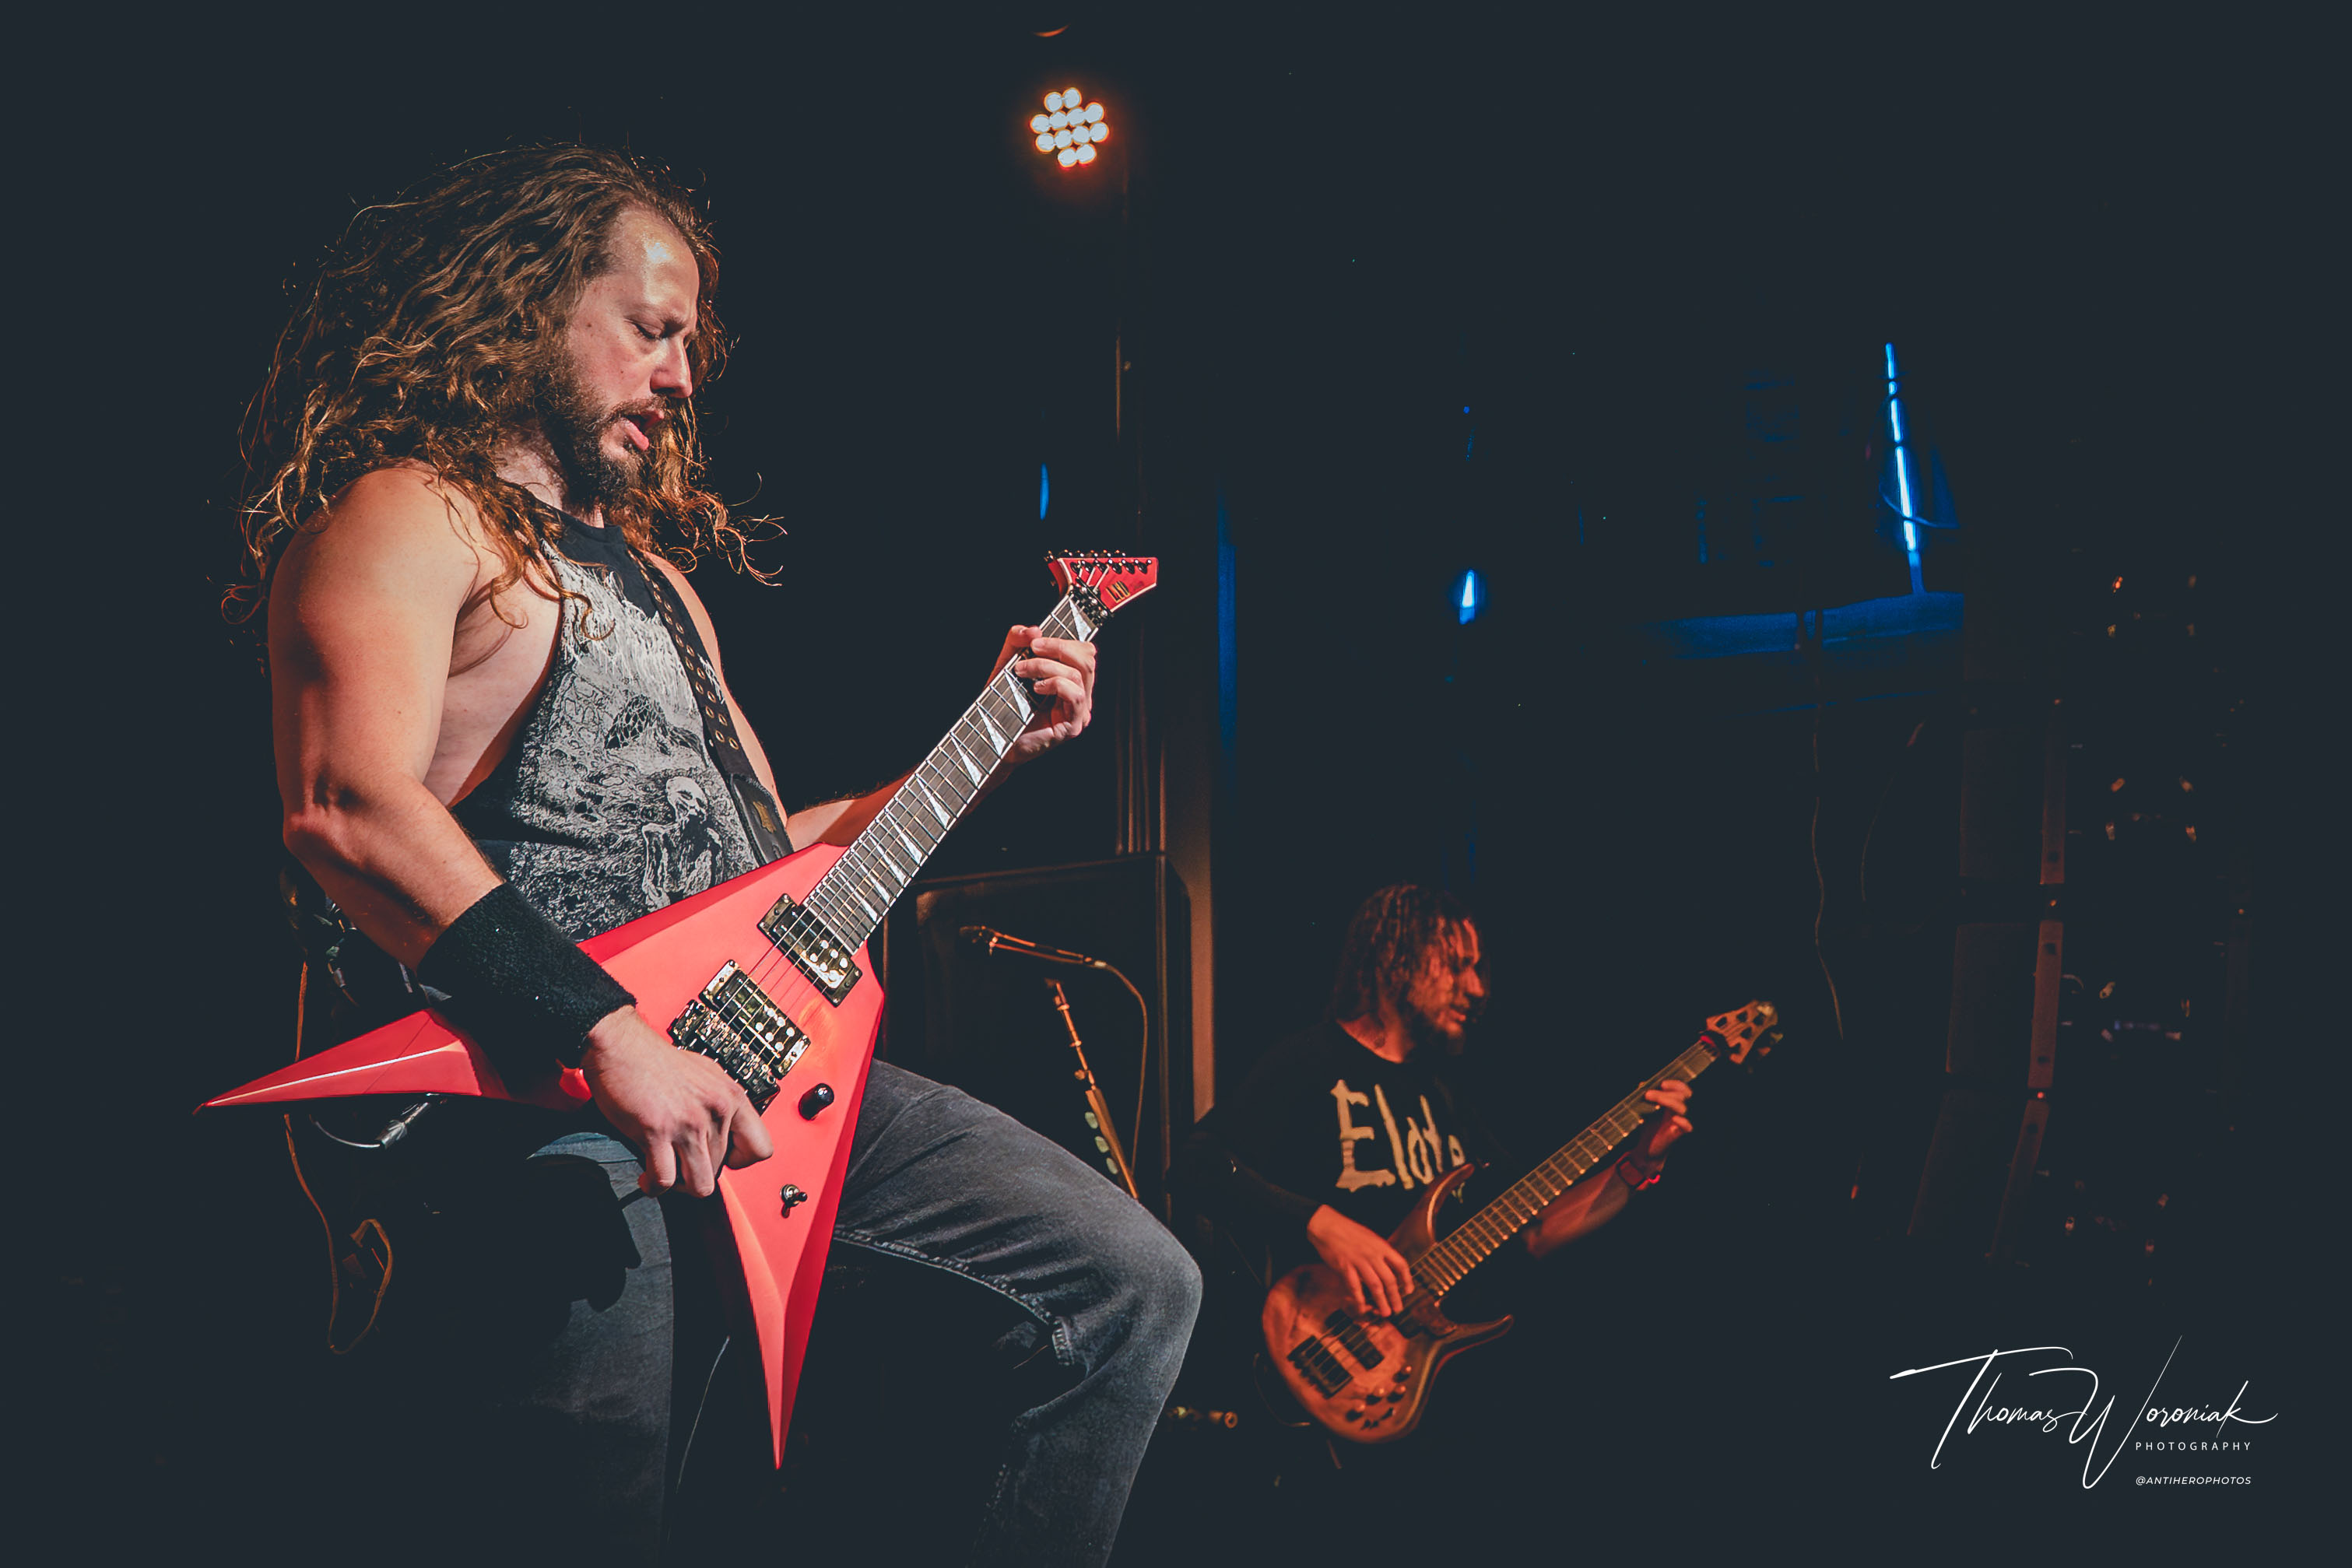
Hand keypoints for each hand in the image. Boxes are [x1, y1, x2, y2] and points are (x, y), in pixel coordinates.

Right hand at [580, 1006, 774, 1196]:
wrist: (622, 1047)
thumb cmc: (658, 1061)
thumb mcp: (707, 1076)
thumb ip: (720, 1105)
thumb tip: (724, 1136)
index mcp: (732, 1097)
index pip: (761, 1149)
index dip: (739, 1161)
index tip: (721, 1159)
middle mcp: (716, 1110)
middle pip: (720, 1170)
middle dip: (696, 1170)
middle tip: (678, 1161)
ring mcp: (688, 1123)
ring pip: (700, 1185)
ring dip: (680, 1186)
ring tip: (667, 1173)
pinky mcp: (657, 1132)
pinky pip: (664, 1180)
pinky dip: (654, 1186)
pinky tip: (647, 1178)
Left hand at [991, 625, 1096, 764]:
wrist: (993, 737)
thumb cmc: (1003, 705)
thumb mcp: (1007, 664)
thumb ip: (1017, 642)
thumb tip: (1033, 629)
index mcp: (1071, 681)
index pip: (1084, 652)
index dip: (1065, 639)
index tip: (1038, 637)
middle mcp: (1080, 696)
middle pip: (1087, 658)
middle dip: (1058, 646)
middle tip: (1032, 648)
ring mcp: (1079, 712)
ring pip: (1078, 674)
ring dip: (1047, 666)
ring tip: (1023, 671)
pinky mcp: (1073, 726)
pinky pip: (1075, 694)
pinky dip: (1054, 684)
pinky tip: (1036, 689)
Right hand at [1307, 1205, 1412, 1318]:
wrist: (1328, 1226)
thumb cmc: (1348, 1230)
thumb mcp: (1370, 1237)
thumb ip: (1380, 1251)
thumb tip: (1389, 1265)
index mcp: (1381, 1246)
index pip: (1401, 1264)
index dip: (1407, 1279)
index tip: (1408, 1291)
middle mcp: (1373, 1255)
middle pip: (1389, 1279)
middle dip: (1395, 1297)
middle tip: (1398, 1309)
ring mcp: (1359, 1261)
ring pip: (1375, 1286)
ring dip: (1382, 1301)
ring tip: (1385, 1312)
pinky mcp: (1345, 1267)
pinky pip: (1355, 1286)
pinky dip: (1359, 1299)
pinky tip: (1362, 1308)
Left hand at [1631, 1079, 1693, 1166]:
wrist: (1645, 1150)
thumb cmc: (1648, 1128)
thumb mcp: (1645, 1110)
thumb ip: (1647, 1096)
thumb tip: (1642, 1083)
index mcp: (1674, 1104)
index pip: (1683, 1089)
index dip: (1675, 1084)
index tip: (1662, 1084)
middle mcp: (1679, 1112)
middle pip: (1683, 1096)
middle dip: (1666, 1092)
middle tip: (1648, 1094)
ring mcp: (1680, 1122)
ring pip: (1684, 1108)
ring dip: (1667, 1100)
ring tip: (1651, 1098)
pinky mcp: (1678, 1134)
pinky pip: (1688, 1126)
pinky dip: (1682, 1121)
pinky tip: (1674, 1119)